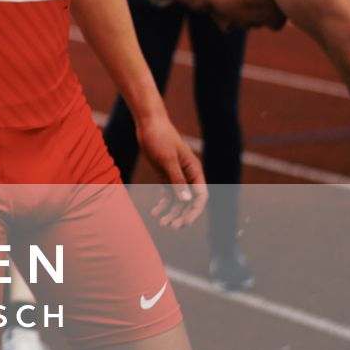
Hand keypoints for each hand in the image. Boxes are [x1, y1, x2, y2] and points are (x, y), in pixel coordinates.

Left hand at [137, 110, 206, 228]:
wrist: (148, 123)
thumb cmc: (160, 137)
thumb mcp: (167, 159)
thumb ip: (177, 180)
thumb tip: (187, 201)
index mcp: (194, 170)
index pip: (200, 196)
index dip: (194, 211)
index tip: (185, 223)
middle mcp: (188, 175)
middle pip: (189, 201)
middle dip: (182, 215)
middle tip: (171, 226)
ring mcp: (176, 176)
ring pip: (178, 200)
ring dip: (171, 212)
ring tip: (161, 222)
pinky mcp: (165, 175)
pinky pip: (167, 194)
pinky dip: (163, 204)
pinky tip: (155, 212)